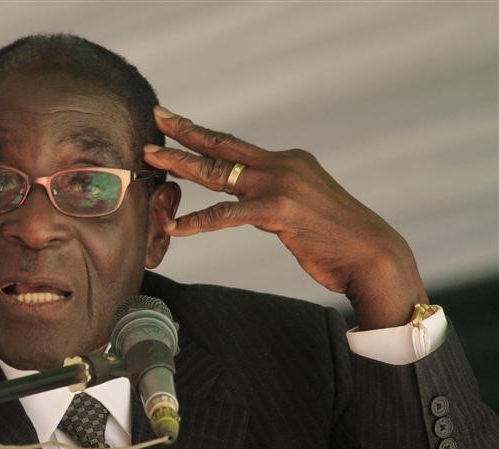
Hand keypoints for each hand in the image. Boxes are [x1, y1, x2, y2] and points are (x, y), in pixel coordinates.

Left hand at [143, 106, 427, 329]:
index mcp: (288, 161)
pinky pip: (227, 216)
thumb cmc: (336, 238)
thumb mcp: (301, 205)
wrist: (371, 255)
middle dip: (183, 133)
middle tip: (154, 120)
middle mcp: (283, 165)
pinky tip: (176, 226)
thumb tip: (243, 201)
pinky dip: (199, 222)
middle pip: (221, 147)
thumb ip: (270, 197)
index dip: (200, 133)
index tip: (173, 120)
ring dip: (180, 165)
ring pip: (218, 173)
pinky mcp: (280, 212)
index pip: (234, 145)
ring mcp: (281, 185)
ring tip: (150, 160)